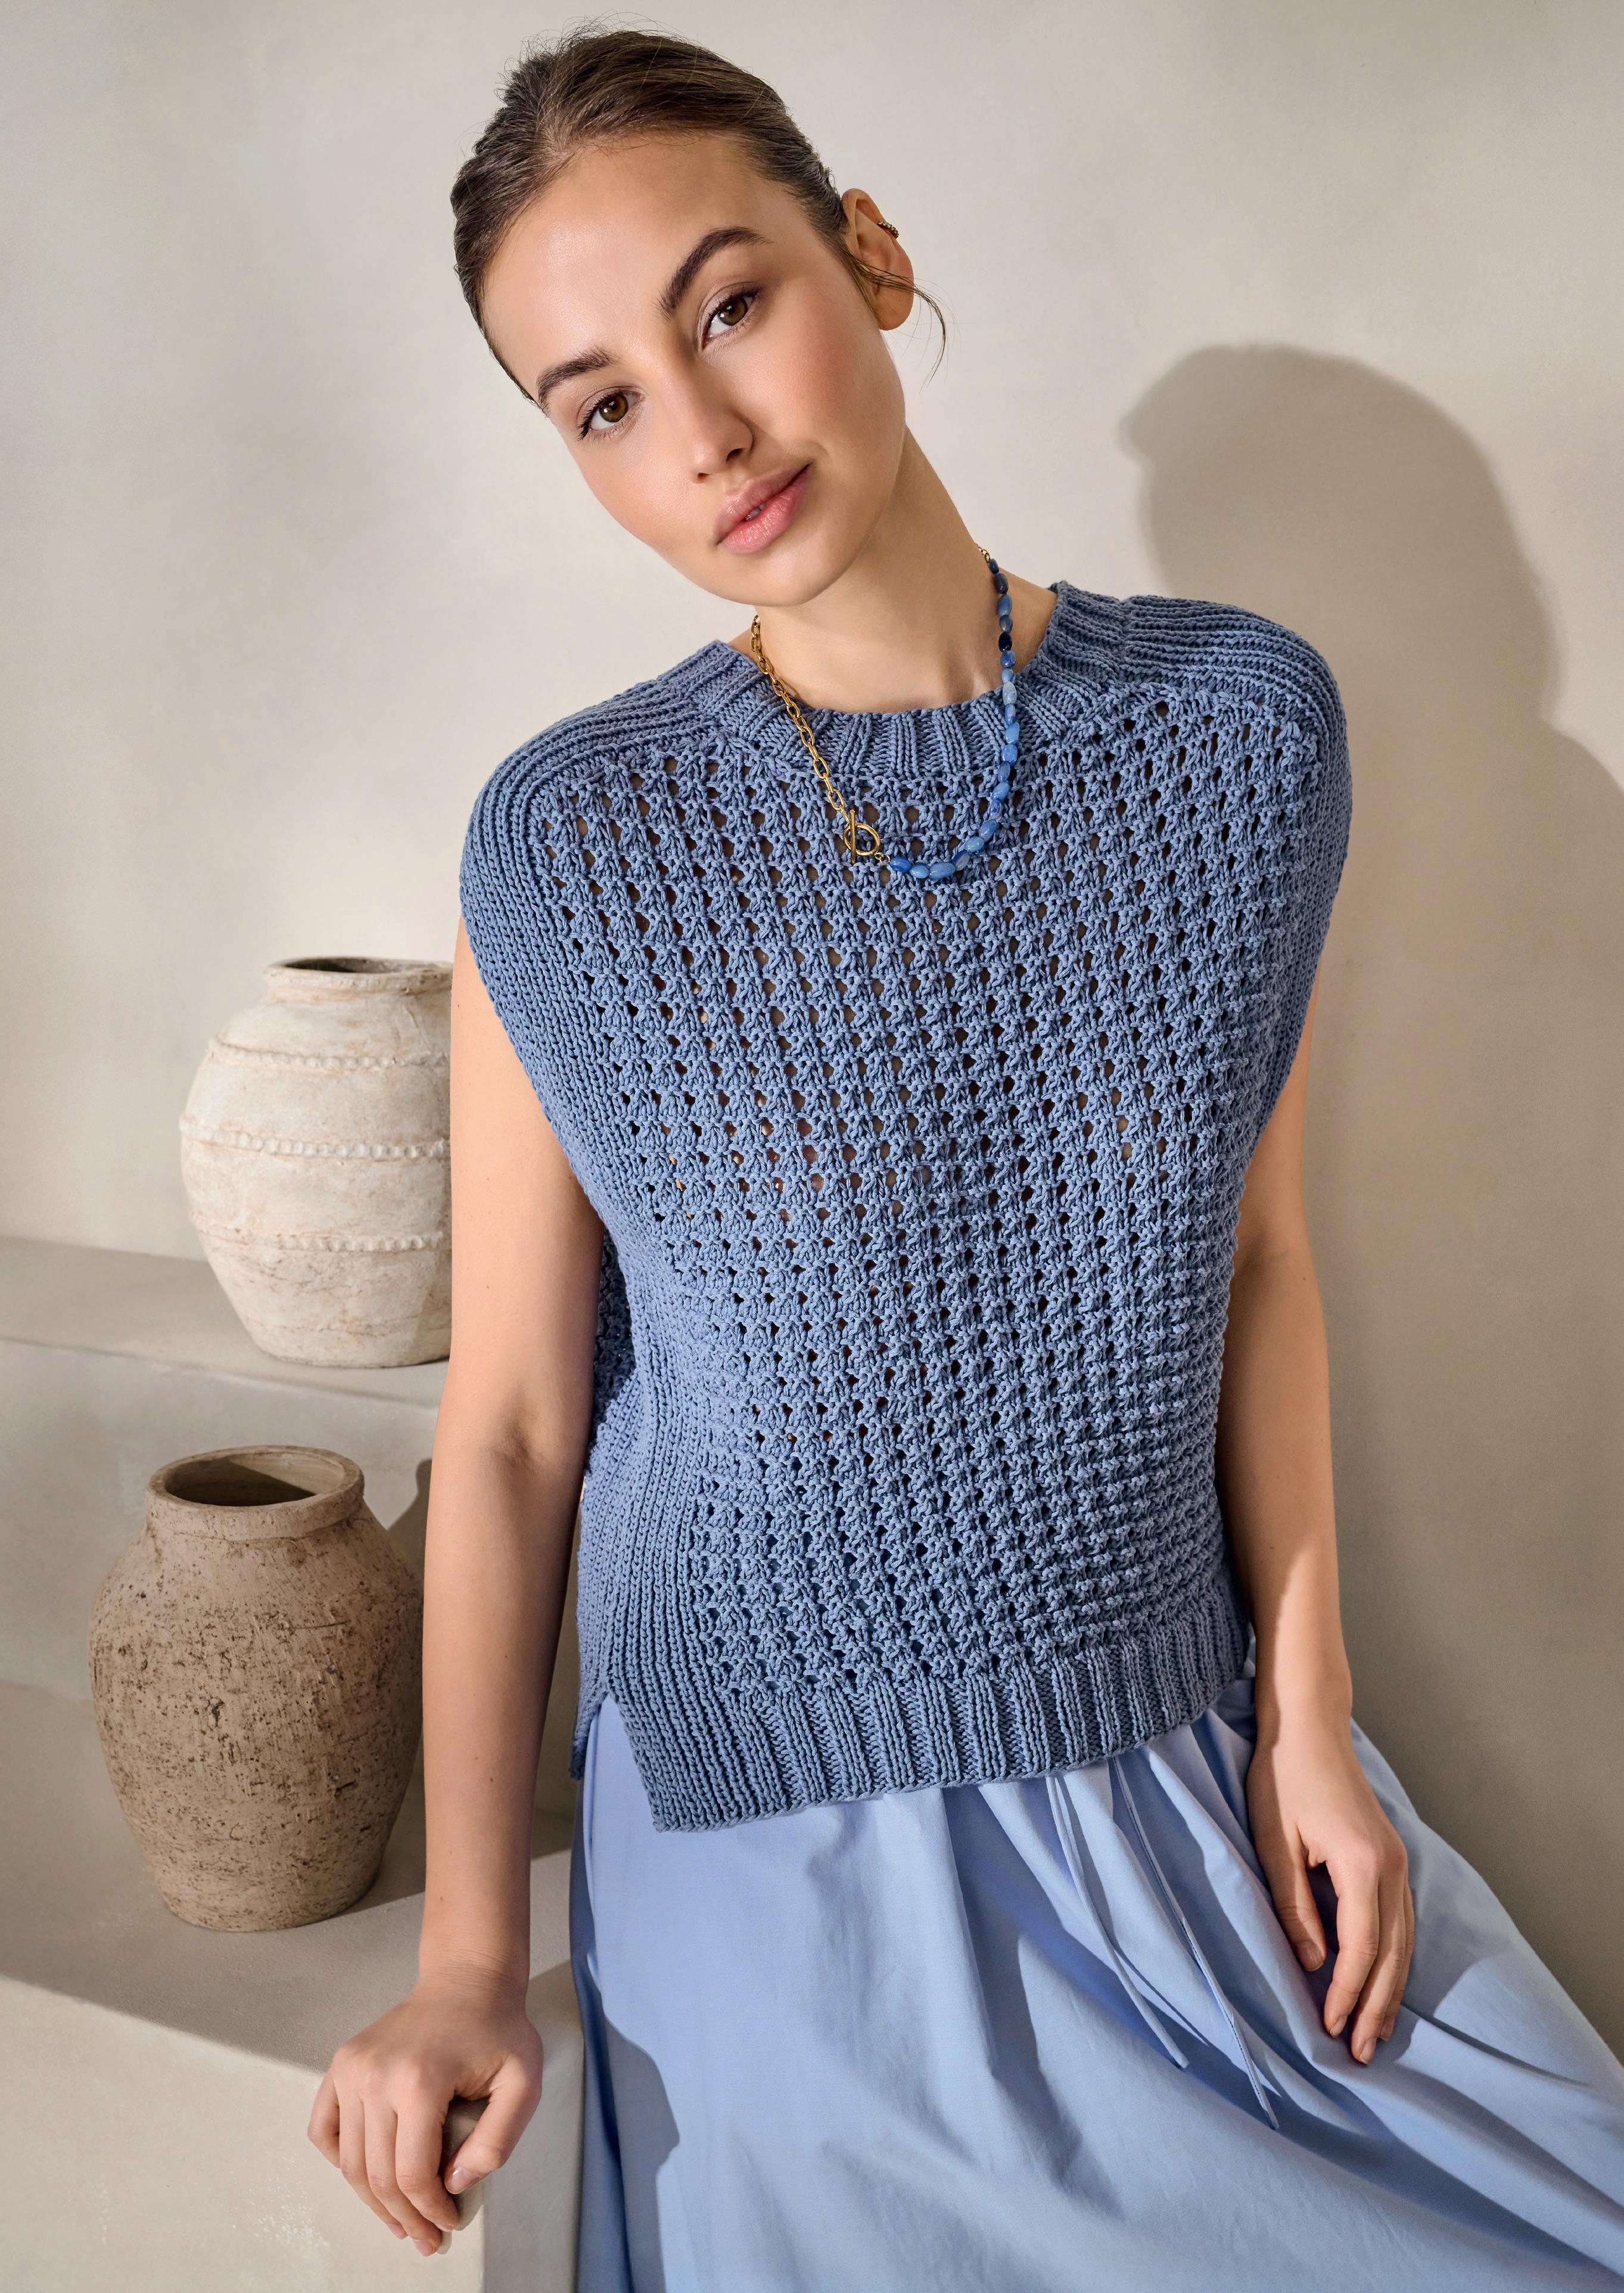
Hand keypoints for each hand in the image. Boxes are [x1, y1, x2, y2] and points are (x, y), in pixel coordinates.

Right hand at [307, 1964, 543, 2255]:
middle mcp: (376, 2075)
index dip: (430, 2209)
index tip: (448, 2224)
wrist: (466, 1980)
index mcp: (420, 2080)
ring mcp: (352, 2069)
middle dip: (404, 2217)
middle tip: (425, 2238)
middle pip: (379, 2175)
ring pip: (349, 2162)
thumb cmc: (498, 2030)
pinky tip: (366, 2178)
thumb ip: (497, 2140)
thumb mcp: (523, 2082)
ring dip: (372, 2202)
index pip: (412, 2173)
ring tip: (399, 2222)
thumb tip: (456, 2183)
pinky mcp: (342, 2065)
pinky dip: (339, 2162)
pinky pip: (324, 2129)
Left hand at [1246, 1706, 1413, 2064]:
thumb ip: (1294, 1906)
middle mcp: (1389, 1867)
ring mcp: (1395, 1861)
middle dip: (1376, 2007)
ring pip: (1402, 1941)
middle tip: (1361, 2055)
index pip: (1360, 1948)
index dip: (1346, 1993)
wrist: (1309, 1725)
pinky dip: (1394, 1958)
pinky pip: (1401, 1921)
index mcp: (1361, 1864)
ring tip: (1376, 2034)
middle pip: (1391, 1954)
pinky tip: (1384, 1982)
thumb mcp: (1274, 1842)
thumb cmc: (1282, 1777)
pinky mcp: (1389, 1857)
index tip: (1329, 2029)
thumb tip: (1314, 1964)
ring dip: (1390, 1989)